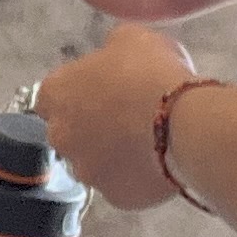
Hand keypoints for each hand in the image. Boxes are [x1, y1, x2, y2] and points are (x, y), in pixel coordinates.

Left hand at [37, 22, 199, 209]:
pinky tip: (159, 163)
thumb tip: (113, 57)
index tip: (102, 92)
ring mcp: (86, 171)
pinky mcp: (115, 197)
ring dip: (112, 155)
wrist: (185, 124)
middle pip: (69, 133)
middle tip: (127, 118)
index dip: (77, 94)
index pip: (51, 97)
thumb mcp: (131, 39)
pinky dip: (136, 177)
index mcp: (55, 94)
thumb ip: (110, 50)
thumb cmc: (152, 74)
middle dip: (91, 128)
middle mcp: (60, 136)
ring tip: (147, 143)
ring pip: (94, 164)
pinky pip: (122, 186)